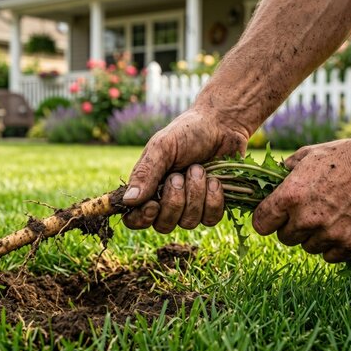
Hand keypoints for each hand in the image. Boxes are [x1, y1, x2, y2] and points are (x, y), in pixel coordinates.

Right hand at [122, 108, 248, 232]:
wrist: (223, 125)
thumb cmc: (188, 132)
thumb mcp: (162, 147)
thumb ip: (145, 173)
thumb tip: (128, 200)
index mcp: (148, 188)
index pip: (134, 219)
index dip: (141, 219)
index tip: (153, 205)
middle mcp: (166, 201)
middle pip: (163, 225)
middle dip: (174, 201)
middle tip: (180, 175)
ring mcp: (191, 207)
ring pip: (188, 222)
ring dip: (195, 195)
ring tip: (199, 169)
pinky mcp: (212, 207)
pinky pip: (210, 219)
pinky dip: (213, 199)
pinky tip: (214, 180)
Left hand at [252, 137, 350, 262]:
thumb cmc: (345, 156)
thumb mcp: (308, 155)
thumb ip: (285, 171)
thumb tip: (273, 179)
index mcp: (290, 197)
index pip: (261, 224)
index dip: (266, 219)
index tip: (274, 216)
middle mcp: (306, 219)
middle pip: (284, 238)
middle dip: (292, 226)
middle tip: (308, 212)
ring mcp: (329, 234)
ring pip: (308, 247)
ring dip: (314, 236)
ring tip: (329, 216)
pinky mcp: (350, 245)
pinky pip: (330, 256)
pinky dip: (333, 246)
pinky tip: (342, 226)